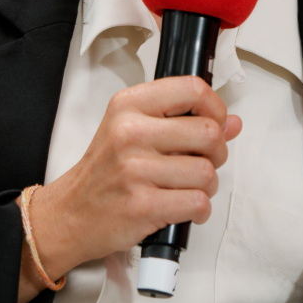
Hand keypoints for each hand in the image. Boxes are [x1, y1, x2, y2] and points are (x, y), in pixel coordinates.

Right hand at [25, 76, 240, 282]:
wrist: (71, 212)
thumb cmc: (107, 170)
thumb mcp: (135, 130)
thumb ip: (184, 121)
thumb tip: (232, 123)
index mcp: (129, 104)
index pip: (193, 89)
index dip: (215, 107)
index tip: (213, 123)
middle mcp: (131, 132)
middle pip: (208, 133)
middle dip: (217, 152)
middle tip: (203, 161)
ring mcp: (135, 169)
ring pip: (207, 172)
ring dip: (208, 185)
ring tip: (189, 187)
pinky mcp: (142, 205)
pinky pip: (197, 203)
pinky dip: (200, 209)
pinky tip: (185, 207)